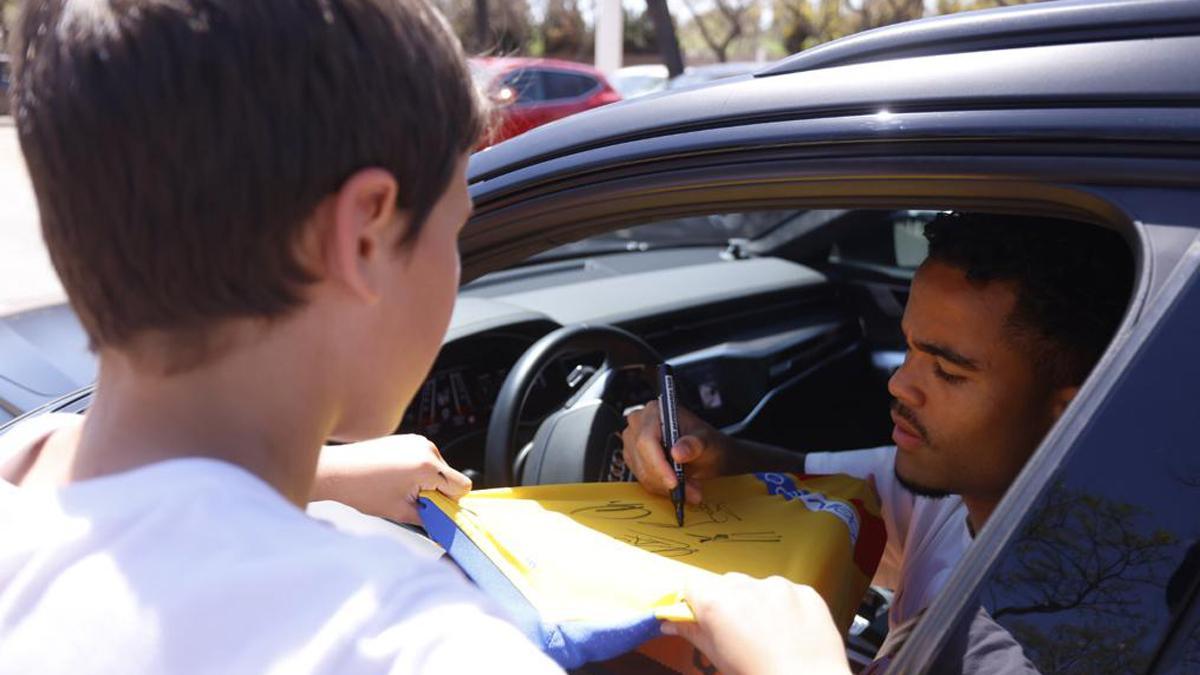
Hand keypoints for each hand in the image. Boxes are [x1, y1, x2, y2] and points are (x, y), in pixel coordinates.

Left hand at [312, 435, 470, 523]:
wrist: (337, 471)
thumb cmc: (362, 489)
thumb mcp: (400, 512)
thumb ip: (429, 519)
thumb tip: (444, 526)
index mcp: (428, 466)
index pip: (462, 486)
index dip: (451, 502)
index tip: (433, 508)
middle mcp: (427, 449)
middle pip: (451, 477)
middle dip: (437, 492)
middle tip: (409, 499)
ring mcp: (418, 440)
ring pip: (439, 468)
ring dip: (427, 481)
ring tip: (399, 486)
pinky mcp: (409, 438)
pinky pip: (426, 459)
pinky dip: (418, 470)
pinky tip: (396, 476)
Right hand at [621, 400, 730, 502]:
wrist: (708, 452)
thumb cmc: (707, 442)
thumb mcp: (708, 442)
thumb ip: (694, 445)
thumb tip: (678, 452)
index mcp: (655, 412)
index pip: (647, 440)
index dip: (658, 464)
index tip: (674, 482)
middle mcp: (639, 423)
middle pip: (642, 458)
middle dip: (666, 479)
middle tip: (691, 491)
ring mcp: (633, 441)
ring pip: (642, 473)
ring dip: (666, 487)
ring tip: (690, 488)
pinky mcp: (633, 459)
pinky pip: (643, 480)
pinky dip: (662, 488)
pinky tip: (678, 487)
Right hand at [662, 573, 850, 674]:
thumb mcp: (717, 657)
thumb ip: (693, 633)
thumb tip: (672, 622)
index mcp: (716, 602)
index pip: (692, 585)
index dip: (695, 602)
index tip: (700, 616)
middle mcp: (746, 586)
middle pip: (726, 584)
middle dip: (728, 602)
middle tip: (737, 632)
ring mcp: (778, 586)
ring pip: (758, 587)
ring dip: (759, 603)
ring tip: (769, 635)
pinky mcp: (804, 590)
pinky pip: (788, 592)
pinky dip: (786, 607)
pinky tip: (791, 632)